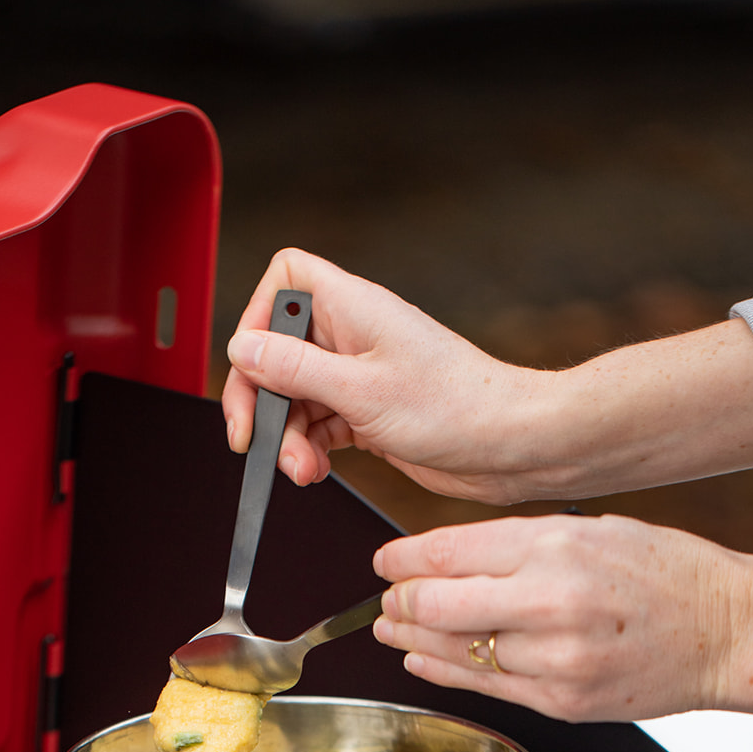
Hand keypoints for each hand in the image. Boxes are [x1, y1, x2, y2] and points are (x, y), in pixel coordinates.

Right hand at [224, 249, 752, 502]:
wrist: (511, 446)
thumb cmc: (456, 409)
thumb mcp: (360, 391)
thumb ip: (295, 368)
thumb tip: (242, 348)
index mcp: (353, 309)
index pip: (286, 280)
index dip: (258, 316)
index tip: (250, 363)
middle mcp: (353, 336)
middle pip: (278, 351)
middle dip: (263, 399)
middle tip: (254, 439)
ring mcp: (360, 375)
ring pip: (295, 397)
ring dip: (287, 437)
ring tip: (300, 469)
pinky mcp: (368, 413)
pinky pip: (318, 426)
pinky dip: (308, 450)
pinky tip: (315, 470)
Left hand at [372, 513, 752, 720]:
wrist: (725, 629)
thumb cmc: (665, 572)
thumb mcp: (590, 529)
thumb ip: (515, 544)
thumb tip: (441, 558)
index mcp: (556, 546)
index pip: (449, 552)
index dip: (402, 559)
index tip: (385, 562)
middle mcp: (551, 602)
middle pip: (438, 605)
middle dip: (399, 603)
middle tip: (386, 600)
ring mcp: (555, 659)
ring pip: (454, 651)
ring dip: (411, 640)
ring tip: (392, 629)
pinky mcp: (560, 701)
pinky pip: (484, 686)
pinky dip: (443, 671)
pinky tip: (422, 659)